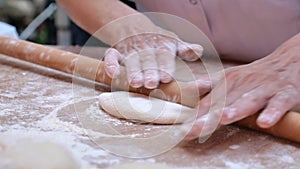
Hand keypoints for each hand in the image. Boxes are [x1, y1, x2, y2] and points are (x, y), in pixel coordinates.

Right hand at [103, 26, 202, 88]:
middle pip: (148, 60)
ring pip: (131, 60)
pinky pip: (111, 56)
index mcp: (162, 46)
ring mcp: (130, 50)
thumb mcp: (174, 41)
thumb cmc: (157, 40)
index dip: (165, 67)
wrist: (133, 26)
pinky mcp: (116, 52)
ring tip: (134, 82)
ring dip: (132, 71)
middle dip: (150, 72)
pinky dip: (110, 64)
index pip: (165, 57)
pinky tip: (112, 73)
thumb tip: (199, 51)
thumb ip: (185, 49)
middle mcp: (146, 48)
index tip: (166, 77)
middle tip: (151, 83)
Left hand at [184, 33, 299, 139]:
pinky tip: (264, 122)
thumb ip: (208, 85)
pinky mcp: (284, 94)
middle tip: (194, 129)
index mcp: (228, 82)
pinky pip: (278, 104)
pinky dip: (272, 112)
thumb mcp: (228, 76)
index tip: (183, 129)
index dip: (195, 116)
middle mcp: (243, 85)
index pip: (209, 103)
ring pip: (248, 101)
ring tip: (224, 118)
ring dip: (236, 109)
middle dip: (209, 117)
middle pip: (225, 104)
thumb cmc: (253, 74)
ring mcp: (263, 89)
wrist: (286, 61)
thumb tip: (185, 90)